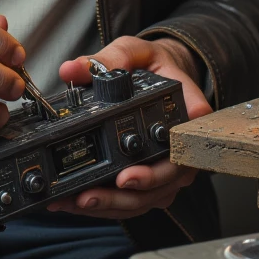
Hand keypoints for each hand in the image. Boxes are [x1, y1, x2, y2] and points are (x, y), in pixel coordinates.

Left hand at [45, 35, 211, 219]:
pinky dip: (108, 205)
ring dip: (115, 204)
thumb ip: (107, 59)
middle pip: (165, 179)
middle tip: (98, 192)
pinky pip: (135, 199)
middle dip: (131, 191)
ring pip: (149, 197)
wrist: (160, 75)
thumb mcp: (132, 52)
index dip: (161, 164)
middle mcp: (180, 145)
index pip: (183, 141)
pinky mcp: (152, 179)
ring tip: (82, 201)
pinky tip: (77, 202)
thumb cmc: (153, 65)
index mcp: (184, 112)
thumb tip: (73, 68)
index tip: (131, 174)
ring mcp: (168, 166)